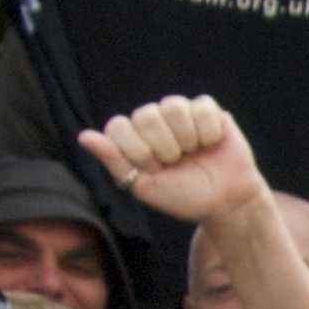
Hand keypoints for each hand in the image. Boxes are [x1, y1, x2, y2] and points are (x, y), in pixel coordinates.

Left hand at [80, 96, 265, 228]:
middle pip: (146, 114)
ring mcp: (180, 113)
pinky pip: (201, 106)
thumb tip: (83, 136)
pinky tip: (212, 143)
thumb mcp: (145, 187)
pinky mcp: (208, 110)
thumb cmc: (184, 197)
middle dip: (164, 147)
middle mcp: (154, 120)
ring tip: (195, 152)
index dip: (137, 151)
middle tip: (177, 163)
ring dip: (187, 138)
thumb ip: (115, 162)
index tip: (153, 170)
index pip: (119, 126)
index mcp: (134, 137)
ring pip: (173, 105)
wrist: (226, 202)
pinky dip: (208, 131)